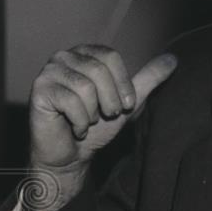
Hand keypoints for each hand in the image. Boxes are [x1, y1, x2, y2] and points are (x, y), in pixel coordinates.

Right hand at [27, 46, 176, 209]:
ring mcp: (49, 72)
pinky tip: (74, 128)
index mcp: (85, 54)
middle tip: (104, 116)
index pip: (111, 56)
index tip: (125, 105)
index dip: (123, 83)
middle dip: (109, 101)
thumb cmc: (96, 128)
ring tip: (86, 121)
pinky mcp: (39, 90)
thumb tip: (172, 59)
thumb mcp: (127, 103)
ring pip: (85, 87)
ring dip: (92, 113)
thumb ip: (147, 80)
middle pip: (99, 70)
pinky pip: (70, 101)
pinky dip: (79, 122)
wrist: (70, 156)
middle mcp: (64, 57)